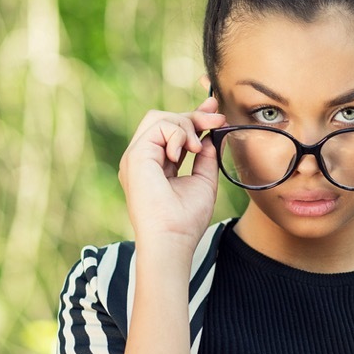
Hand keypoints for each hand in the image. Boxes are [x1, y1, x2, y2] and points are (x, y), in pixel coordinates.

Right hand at [118, 96, 228, 246]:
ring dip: (187, 124)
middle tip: (218, 119)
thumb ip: (206, 158)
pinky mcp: (136, 156)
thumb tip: (212, 136)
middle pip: (163, 119)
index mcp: (154, 165)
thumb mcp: (203, 181)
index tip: (216, 114)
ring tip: (199, 147)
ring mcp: (136, 157)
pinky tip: (190, 150)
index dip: (193, 118)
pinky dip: (179, 133)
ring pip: (159, 118)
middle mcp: (142, 159)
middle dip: (194, 115)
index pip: (170, 131)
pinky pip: (159, 126)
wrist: (172, 239)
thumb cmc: (186, 220)